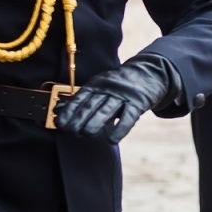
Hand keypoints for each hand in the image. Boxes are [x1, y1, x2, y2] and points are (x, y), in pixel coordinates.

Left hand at [54, 53, 179, 143]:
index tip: (61, 123)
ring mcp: (124, 95)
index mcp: (97, 84)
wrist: (151, 73)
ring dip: (96, 123)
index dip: (70, 111)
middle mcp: (109, 89)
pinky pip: (128, 117)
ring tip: (87, 133)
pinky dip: (120, 129)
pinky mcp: (139, 103)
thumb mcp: (102, 86)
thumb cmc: (120, 85)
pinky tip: (112, 139)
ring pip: (107, 110)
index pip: (80, 98)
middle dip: (80, 118)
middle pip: (92, 104)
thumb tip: (60, 111)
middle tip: (72, 132)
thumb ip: (86, 99)